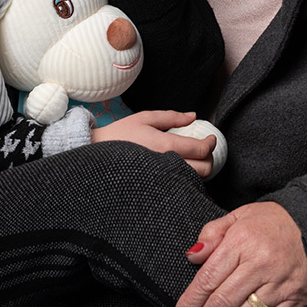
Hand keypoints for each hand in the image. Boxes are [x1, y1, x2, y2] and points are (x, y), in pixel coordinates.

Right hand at [90, 110, 216, 176]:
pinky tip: (181, 170)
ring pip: (195, 181)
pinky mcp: (157, 190)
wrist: (95, 155)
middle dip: (210, 158)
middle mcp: (166, 165)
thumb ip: (171, 117)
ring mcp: (162, 180)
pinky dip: (188, 180)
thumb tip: (193, 116)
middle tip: (205, 149)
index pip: (201, 148)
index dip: (211, 143)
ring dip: (200, 170)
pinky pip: (181, 188)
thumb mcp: (144, 118)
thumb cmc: (118, 136)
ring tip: (194, 159)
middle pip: (204, 168)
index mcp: (164, 145)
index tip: (211, 138)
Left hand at [174, 202, 306, 306]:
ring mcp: (278, 285)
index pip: (208, 278)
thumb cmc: (271, 222)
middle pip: (223, 303)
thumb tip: (192, 256)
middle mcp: (260, 265)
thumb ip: (212, 233)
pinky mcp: (294, 299)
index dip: (191, 302)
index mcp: (241, 242)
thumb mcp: (238, 216)